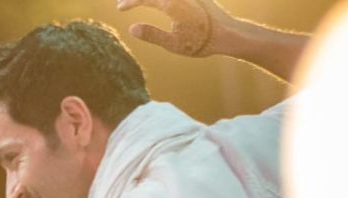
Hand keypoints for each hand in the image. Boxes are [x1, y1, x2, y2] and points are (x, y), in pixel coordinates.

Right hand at [118, 0, 241, 57]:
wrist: (227, 33)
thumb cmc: (201, 41)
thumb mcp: (173, 44)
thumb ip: (152, 35)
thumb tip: (132, 28)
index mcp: (172, 5)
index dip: (130, 2)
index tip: (120, 9)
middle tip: (126, 2)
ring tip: (141, 1)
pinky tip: (159, 3)